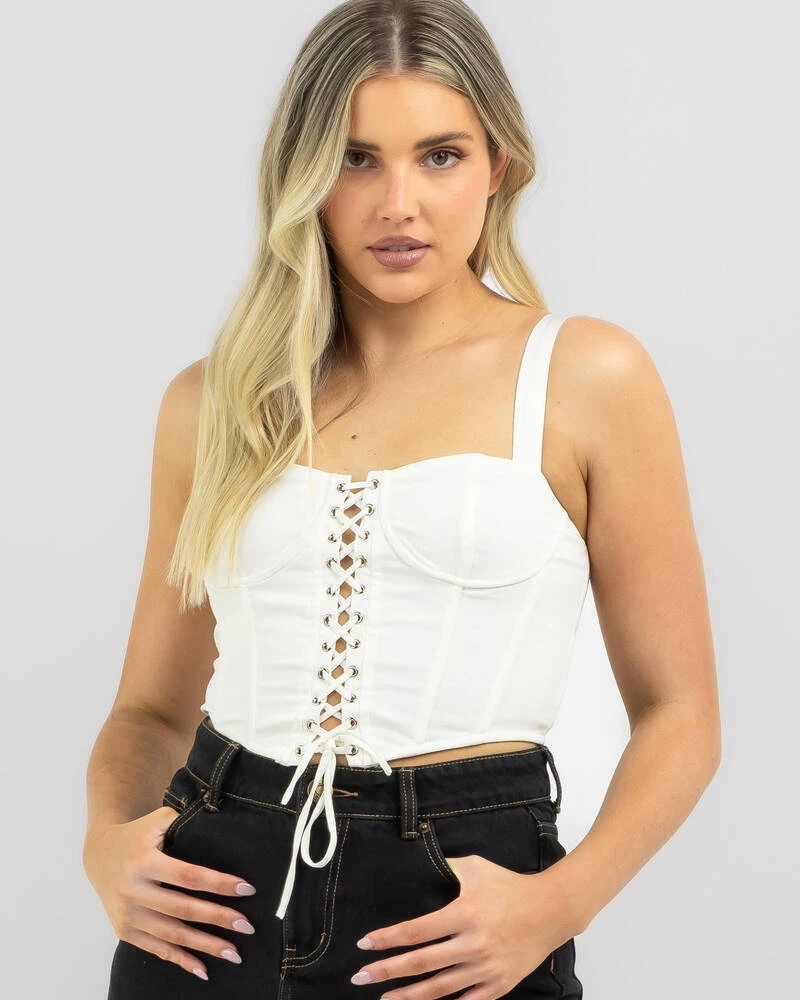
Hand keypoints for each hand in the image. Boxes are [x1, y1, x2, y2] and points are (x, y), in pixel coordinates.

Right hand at [82, 806, 257, 980]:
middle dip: (218, 919)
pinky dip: (181, 960)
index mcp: (143, 861)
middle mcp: (133, 890)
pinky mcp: (125, 931)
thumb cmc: (138, 834)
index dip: (219, 883)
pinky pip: (157, 949)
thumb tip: (225, 827)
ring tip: (234, 953)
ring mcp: (128, 914)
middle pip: (183, 909)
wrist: (99, 854)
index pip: (188, 875)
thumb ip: (186, 821)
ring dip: (205, 946)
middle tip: (247, 925)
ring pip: (172, 934)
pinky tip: (204, 970)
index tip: (247, 889)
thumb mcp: (158, 820)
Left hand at [349, 853, 576, 999]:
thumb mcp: (476, 867)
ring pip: (438, 989)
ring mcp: (485, 968)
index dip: (387, 938)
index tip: (364, 944)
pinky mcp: (498, 985)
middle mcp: (472, 944)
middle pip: (420, 963)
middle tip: (360, 976)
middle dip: (386, 971)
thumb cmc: (511, 885)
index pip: (415, 931)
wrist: (551, 910)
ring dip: (408, 996)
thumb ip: (447, 867)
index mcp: (464, 914)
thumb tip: (421, 861)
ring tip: (384, 999)